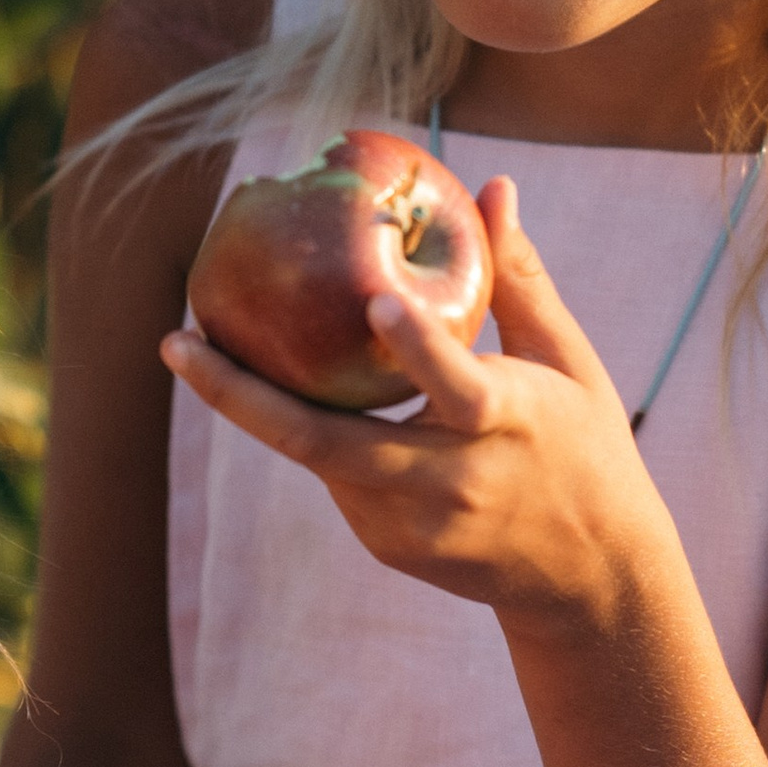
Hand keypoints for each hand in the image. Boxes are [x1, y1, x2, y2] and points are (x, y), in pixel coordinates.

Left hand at [162, 176, 670, 632]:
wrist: (590, 579)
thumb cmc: (584, 447)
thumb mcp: (570, 364)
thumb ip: (520, 280)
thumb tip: (493, 187)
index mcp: (510, 424)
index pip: (459, 386)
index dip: (418, 346)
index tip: (374, 300)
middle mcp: (454, 483)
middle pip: (329, 444)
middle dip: (241, 396)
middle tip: (177, 340)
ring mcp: (415, 527)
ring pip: (319, 458)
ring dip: (266, 405)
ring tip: (205, 347)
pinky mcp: (391, 548)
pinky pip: (336, 480)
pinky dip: (315, 436)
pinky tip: (284, 393)